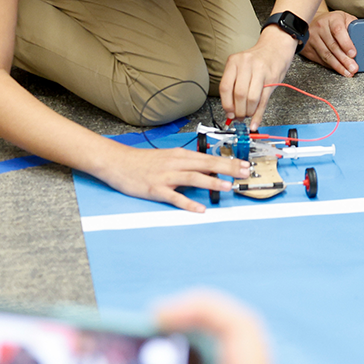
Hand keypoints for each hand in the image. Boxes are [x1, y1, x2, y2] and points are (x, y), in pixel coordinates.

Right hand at [98, 144, 249, 212]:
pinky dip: (188, 203)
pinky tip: (199, 209)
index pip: (210, 157)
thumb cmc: (144, 162)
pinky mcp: (156, 189)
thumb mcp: (168, 158)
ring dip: (212, 182)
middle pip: (206, 164)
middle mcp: (176, 163)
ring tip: (228, 186)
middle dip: (228, 168)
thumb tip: (208, 169)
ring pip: (194, 177)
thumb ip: (188, 163)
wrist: (118, 162)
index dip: (229, 161)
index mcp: (180, 155)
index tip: (245, 164)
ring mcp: (166, 176)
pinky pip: (175, 197)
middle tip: (245, 172)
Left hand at [220, 29, 296, 126]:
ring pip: (251, 99)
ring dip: (248, 112)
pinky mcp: (272, 79)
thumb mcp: (240, 66)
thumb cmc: (256, 60)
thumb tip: (230, 110)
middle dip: (238, 111)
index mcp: (234, 61)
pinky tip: (254, 122)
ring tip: (247, 115)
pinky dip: (258, 115)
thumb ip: (234, 85)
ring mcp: (260, 71)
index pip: (225, 87)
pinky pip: (263, 101)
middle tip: (239, 117)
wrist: (276, 48)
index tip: (228, 113)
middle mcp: (246, 65)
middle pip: (239, 94)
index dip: (226, 104)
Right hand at [300, 10, 357, 76]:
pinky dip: (331, 66)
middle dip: (344, 59)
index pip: (338, 31)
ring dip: (338, 66)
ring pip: (326, 55)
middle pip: (333, 46)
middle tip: (353, 68)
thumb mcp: (345, 19)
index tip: (353, 54)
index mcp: (332, 19)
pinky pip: (320, 59)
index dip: (346, 43)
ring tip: (348, 72)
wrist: (315, 21)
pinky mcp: (308, 48)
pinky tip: (339, 69)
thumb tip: (363, 43)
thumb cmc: (334, 21)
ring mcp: (312, 38)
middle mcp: (320, 27)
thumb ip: (354, 28)